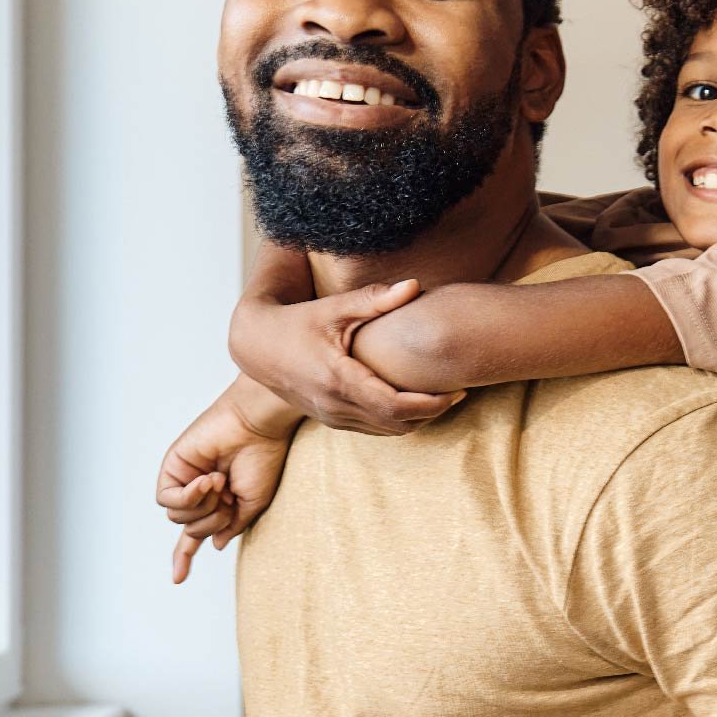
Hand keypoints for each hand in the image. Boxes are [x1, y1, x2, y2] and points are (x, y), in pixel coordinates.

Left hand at [156, 377, 298, 582]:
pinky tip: (208, 480)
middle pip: (190, 528)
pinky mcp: (173, 467)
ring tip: (220, 483)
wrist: (257, 426)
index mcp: (220, 500)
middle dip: (211, 521)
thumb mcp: (254, 503)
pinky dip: (189, 496)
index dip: (186, 555)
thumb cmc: (264, 458)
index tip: (177, 579)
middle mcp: (200, 491)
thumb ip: (233, 525)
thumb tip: (217, 545)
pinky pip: (169, 499)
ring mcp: (185, 479)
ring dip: (203, 508)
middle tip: (228, 499)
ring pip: (178, 518)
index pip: (196, 533)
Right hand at [230, 277, 461, 434]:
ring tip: (444, 397)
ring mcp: (331, 417)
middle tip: (460, 393)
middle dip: (432, 412)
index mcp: (338, 379)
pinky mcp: (330, 420)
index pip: (394, 405)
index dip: (431, 403)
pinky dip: (398, 422)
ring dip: (417, 420)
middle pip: (397, 424)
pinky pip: (373, 430)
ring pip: (386, 432)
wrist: (256, 347)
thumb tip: (414, 285)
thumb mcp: (333, 308)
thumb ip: (374, 299)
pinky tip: (416, 402)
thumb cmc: (296, 323)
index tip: (457, 391)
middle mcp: (335, 405)